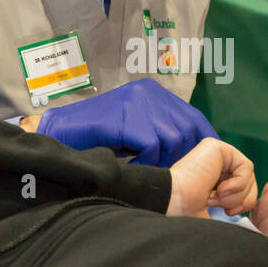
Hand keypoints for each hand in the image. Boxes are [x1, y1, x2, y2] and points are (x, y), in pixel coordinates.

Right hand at [36, 78, 217, 166]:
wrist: (62, 131)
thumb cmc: (96, 135)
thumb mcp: (133, 127)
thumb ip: (159, 131)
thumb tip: (191, 151)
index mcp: (153, 93)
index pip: (192, 116)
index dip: (201, 140)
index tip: (206, 162)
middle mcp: (149, 93)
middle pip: (186, 129)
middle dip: (184, 155)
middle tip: (174, 173)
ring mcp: (137, 103)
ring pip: (172, 138)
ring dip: (164, 160)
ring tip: (149, 169)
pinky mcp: (127, 116)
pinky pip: (151, 145)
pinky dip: (146, 160)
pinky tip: (134, 164)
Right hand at [166, 138, 256, 218]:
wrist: (173, 200)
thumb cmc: (185, 208)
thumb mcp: (215, 209)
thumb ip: (233, 205)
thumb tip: (247, 215)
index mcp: (214, 174)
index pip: (244, 186)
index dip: (243, 203)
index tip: (228, 213)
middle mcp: (216, 161)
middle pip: (249, 180)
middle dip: (241, 199)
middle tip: (223, 207)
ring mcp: (216, 152)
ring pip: (248, 174)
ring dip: (236, 194)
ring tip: (215, 197)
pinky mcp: (218, 147)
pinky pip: (246, 166)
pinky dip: (238, 183)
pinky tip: (220, 189)